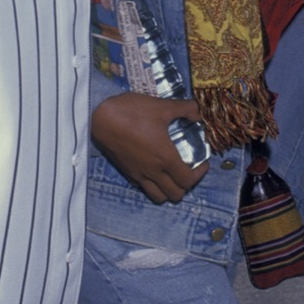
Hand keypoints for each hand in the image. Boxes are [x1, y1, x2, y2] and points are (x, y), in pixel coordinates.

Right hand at [91, 93, 208, 203]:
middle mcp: (153, 171)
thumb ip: (185, 109)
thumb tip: (199, 113)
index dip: (199, 174)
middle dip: (186, 185)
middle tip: (188, 169)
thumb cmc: (132, 111)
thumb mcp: (162, 106)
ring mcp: (138, 174)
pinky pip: (143, 188)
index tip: (202, 162)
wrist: (101, 117)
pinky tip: (153, 169)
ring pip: (158, 197)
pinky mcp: (127, 172)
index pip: (188, 180)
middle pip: (175, 194)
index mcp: (165, 158)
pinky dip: (152, 185)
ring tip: (171, 174)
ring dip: (169, 190)